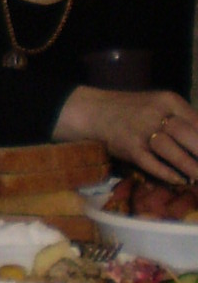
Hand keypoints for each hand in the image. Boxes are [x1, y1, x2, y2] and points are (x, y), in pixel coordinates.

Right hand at [54, 86, 197, 182]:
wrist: (95, 111)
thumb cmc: (134, 111)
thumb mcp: (159, 106)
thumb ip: (182, 120)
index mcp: (168, 101)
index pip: (197, 122)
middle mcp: (155, 113)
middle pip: (188, 135)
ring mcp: (140, 131)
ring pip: (171, 150)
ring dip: (190, 167)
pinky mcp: (129, 148)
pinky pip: (152, 163)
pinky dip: (168, 174)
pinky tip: (180, 181)